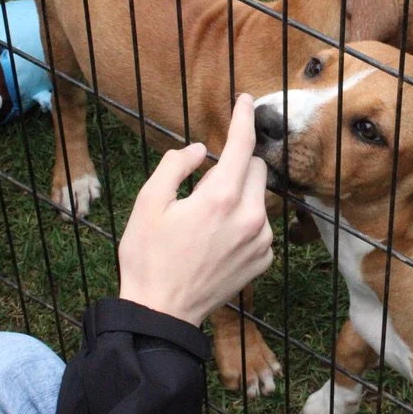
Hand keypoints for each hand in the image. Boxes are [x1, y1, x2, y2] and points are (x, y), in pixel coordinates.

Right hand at [118, 93, 272, 325]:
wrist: (162, 313)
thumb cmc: (148, 257)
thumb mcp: (148, 203)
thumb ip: (175, 166)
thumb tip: (199, 149)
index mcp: (221, 198)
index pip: (242, 145)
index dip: (244, 118)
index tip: (246, 100)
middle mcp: (251, 216)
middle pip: (255, 169)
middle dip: (235, 167)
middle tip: (203, 187)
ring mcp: (262, 240)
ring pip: (259, 197)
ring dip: (240, 196)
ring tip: (207, 221)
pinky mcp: (264, 259)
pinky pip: (261, 225)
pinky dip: (245, 222)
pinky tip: (217, 240)